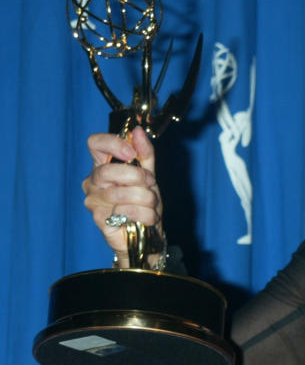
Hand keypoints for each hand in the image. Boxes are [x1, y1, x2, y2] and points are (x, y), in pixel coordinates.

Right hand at [82, 127, 163, 266]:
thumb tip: (137, 131)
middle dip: (137, 177)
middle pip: (108, 170)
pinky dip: (144, 214)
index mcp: (103, 166)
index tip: (131, 153)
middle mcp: (93, 182)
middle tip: (150, 184)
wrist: (147, 233)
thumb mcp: (149, 175)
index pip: (95, 143)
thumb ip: (145, 153)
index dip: (113, 144)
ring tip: (151, 204)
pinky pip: (125, 210)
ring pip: (121, 193)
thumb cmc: (144, 203)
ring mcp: (93, 200)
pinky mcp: (99, 219)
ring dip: (146, 198)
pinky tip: (146, 218)